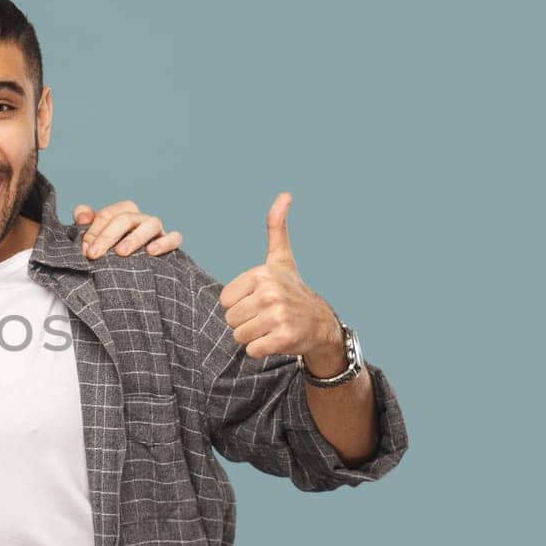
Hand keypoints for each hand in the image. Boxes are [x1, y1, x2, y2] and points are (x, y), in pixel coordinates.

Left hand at [71, 201, 182, 258]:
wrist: (129, 279)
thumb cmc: (108, 255)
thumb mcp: (93, 241)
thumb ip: (84, 225)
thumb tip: (82, 214)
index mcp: (122, 214)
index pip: (108, 214)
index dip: (94, 230)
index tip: (84, 250)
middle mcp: (141, 219)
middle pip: (126, 218)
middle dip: (107, 236)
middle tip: (93, 255)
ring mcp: (157, 231)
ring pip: (152, 223)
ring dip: (135, 237)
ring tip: (121, 253)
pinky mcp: (171, 244)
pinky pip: (174, 238)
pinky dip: (165, 242)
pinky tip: (151, 252)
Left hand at [217, 193, 343, 373]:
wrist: (320, 323)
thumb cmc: (293, 290)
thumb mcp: (281, 259)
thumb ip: (276, 228)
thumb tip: (285, 195)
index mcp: (262, 274)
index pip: (225, 300)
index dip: (240, 304)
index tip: (260, 300)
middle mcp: (270, 292)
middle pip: (230, 319)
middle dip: (245, 322)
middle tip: (266, 316)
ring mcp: (277, 315)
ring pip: (239, 336)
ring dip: (253, 337)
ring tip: (271, 327)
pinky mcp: (282, 337)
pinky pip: (251, 350)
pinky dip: (261, 350)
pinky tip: (276, 340)